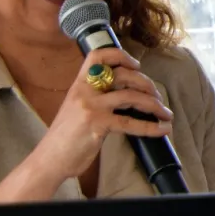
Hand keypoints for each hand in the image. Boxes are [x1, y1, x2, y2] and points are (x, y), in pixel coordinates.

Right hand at [32, 47, 173, 183]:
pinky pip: (130, 122)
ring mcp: (90, 106)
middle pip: (122, 74)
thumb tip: (129, 94)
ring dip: (154, 104)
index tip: (137, 65)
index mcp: (79, 84)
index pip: (97, 56)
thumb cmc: (66, 137)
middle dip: (146, 83)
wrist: (49, 159)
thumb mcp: (77, 108)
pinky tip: (163, 129)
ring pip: (130, 96)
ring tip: (166, 113)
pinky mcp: (97, 123)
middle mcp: (84, 91)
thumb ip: (97, 97)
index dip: (120, 55)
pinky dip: (151, 126)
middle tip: (157, 96)